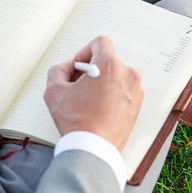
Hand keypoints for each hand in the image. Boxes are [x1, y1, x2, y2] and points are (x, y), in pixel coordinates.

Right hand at [43, 36, 143, 151]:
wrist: (94, 149)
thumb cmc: (77, 122)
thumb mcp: (54, 91)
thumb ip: (58, 70)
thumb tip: (67, 68)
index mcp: (110, 65)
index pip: (100, 42)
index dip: (84, 51)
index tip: (78, 67)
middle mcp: (127, 75)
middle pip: (107, 61)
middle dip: (91, 70)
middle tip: (78, 88)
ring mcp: (136, 91)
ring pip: (115, 77)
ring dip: (101, 84)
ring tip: (87, 102)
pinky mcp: (137, 106)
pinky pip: (122, 92)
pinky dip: (110, 96)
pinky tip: (97, 111)